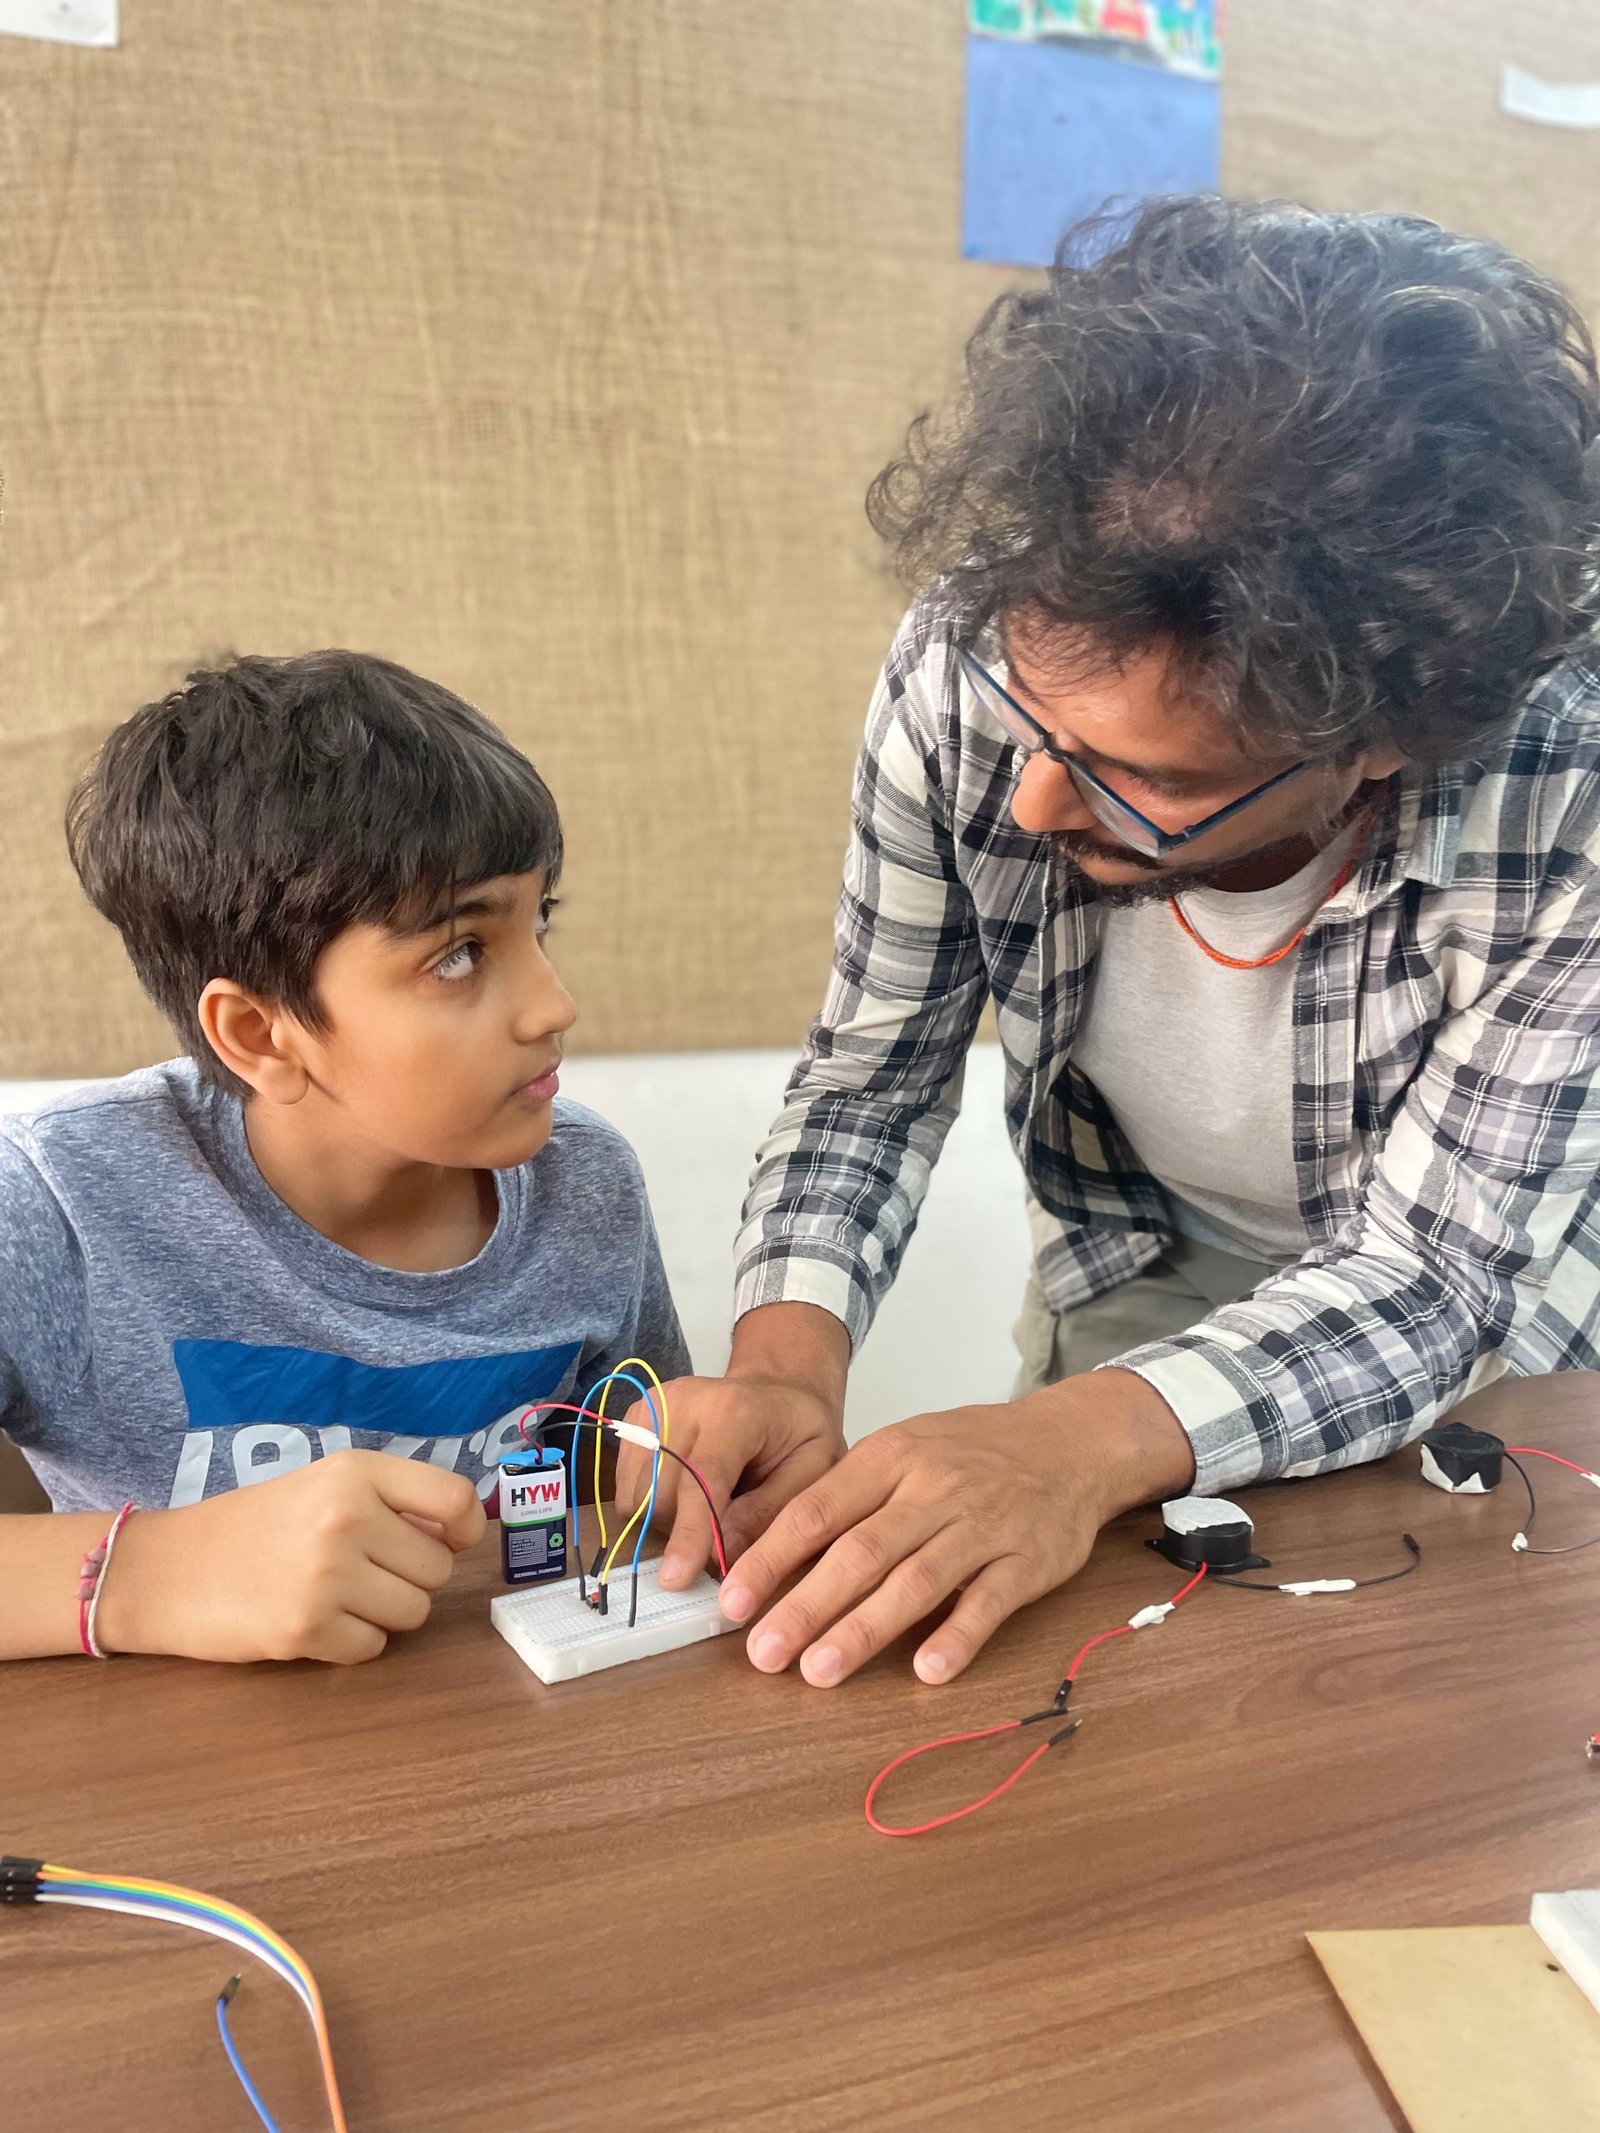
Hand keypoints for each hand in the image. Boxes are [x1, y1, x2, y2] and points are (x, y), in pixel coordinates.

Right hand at [97, 1450, 486, 1663]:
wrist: (166, 1569)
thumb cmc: (254, 1527)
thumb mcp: (322, 1485)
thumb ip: (389, 1500)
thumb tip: (462, 1532)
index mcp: (355, 1473)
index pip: (454, 1498)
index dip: (466, 1528)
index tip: (454, 1540)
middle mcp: (347, 1517)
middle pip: (437, 1569)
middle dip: (409, 1578)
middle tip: (362, 1572)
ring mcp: (326, 1575)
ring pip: (413, 1613)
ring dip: (383, 1614)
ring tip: (336, 1596)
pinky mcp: (305, 1629)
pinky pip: (372, 1648)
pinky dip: (350, 1643)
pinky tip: (313, 1622)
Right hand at [614, 1371, 845, 1588]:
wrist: (777, 1391)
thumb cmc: (799, 1434)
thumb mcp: (813, 1471)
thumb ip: (770, 1513)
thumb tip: (723, 1556)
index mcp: (735, 1410)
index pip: (702, 1478)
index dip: (689, 1532)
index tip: (676, 1579)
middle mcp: (684, 1401)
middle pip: (661, 1495)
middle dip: (685, 1533)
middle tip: (722, 1534)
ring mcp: (653, 1407)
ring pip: (636, 1497)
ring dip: (666, 1522)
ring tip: (707, 1509)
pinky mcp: (634, 1418)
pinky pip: (625, 1487)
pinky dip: (650, 1506)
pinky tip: (685, 1494)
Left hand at [717, 1370, 1194, 1687]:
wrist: (1069, 1442)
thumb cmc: (971, 1452)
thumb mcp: (905, 1448)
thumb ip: (848, 1495)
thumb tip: (769, 1548)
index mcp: (891, 1458)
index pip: (818, 1511)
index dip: (771, 1560)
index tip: (733, 1604)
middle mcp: (932, 1489)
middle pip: (860, 1552)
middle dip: (805, 1606)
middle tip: (762, 1654)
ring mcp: (982, 1525)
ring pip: (916, 1581)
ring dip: (865, 1630)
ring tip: (819, 1671)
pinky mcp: (1026, 1561)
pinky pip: (988, 1602)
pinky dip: (958, 1636)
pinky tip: (927, 1671)